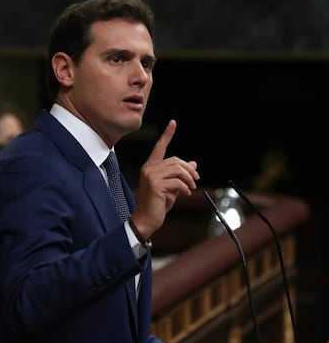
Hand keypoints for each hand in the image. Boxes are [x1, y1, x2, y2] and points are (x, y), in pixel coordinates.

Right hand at [131, 119, 199, 238]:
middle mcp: (149, 169)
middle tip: (196, 181)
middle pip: (175, 161)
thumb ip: (180, 175)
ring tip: (191, 189)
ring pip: (178, 170)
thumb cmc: (157, 204)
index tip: (173, 123)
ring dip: (189, 180)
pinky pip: (177, 182)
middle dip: (189, 171)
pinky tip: (185, 194)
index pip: (159, 147)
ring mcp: (151, 176)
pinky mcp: (156, 185)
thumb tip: (193, 164)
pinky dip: (185, 188)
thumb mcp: (172, 187)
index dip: (167, 135)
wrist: (147, 219)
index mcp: (150, 167)